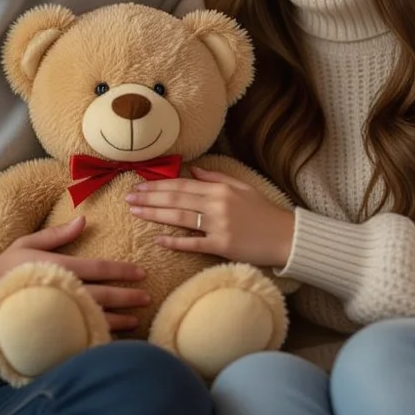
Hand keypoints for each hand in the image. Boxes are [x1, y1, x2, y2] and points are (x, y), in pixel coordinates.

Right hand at [0, 216, 148, 337]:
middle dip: (128, 296)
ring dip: (119, 319)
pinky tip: (112, 340)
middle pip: (104, 294)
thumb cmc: (3, 267)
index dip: (122, 270)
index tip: (140, 273)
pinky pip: (80, 336)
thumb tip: (84, 219)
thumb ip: (57, 234)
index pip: (100, 268)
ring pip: (96, 317)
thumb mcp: (27, 242)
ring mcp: (59, 313)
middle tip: (146, 297)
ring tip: (136, 320)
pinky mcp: (51, 330)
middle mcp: (64, 290)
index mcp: (60, 266)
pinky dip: (98, 338)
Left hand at [125, 167, 295, 268]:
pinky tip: (158, 240)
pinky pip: (194, 243)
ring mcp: (219, 225)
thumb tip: (193, 168)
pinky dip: (176, 242)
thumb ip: (216, 177)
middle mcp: (217, 204)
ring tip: (135, 212)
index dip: (158, 185)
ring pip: (180, 218)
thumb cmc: (264, 212)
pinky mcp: (222, 246)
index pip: (182, 185)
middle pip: (176, 199)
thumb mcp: (242, 187)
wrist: (286, 236)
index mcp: (220, 189)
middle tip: (128, 198)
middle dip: (149, 198)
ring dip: (154, 215)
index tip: (138, 186)